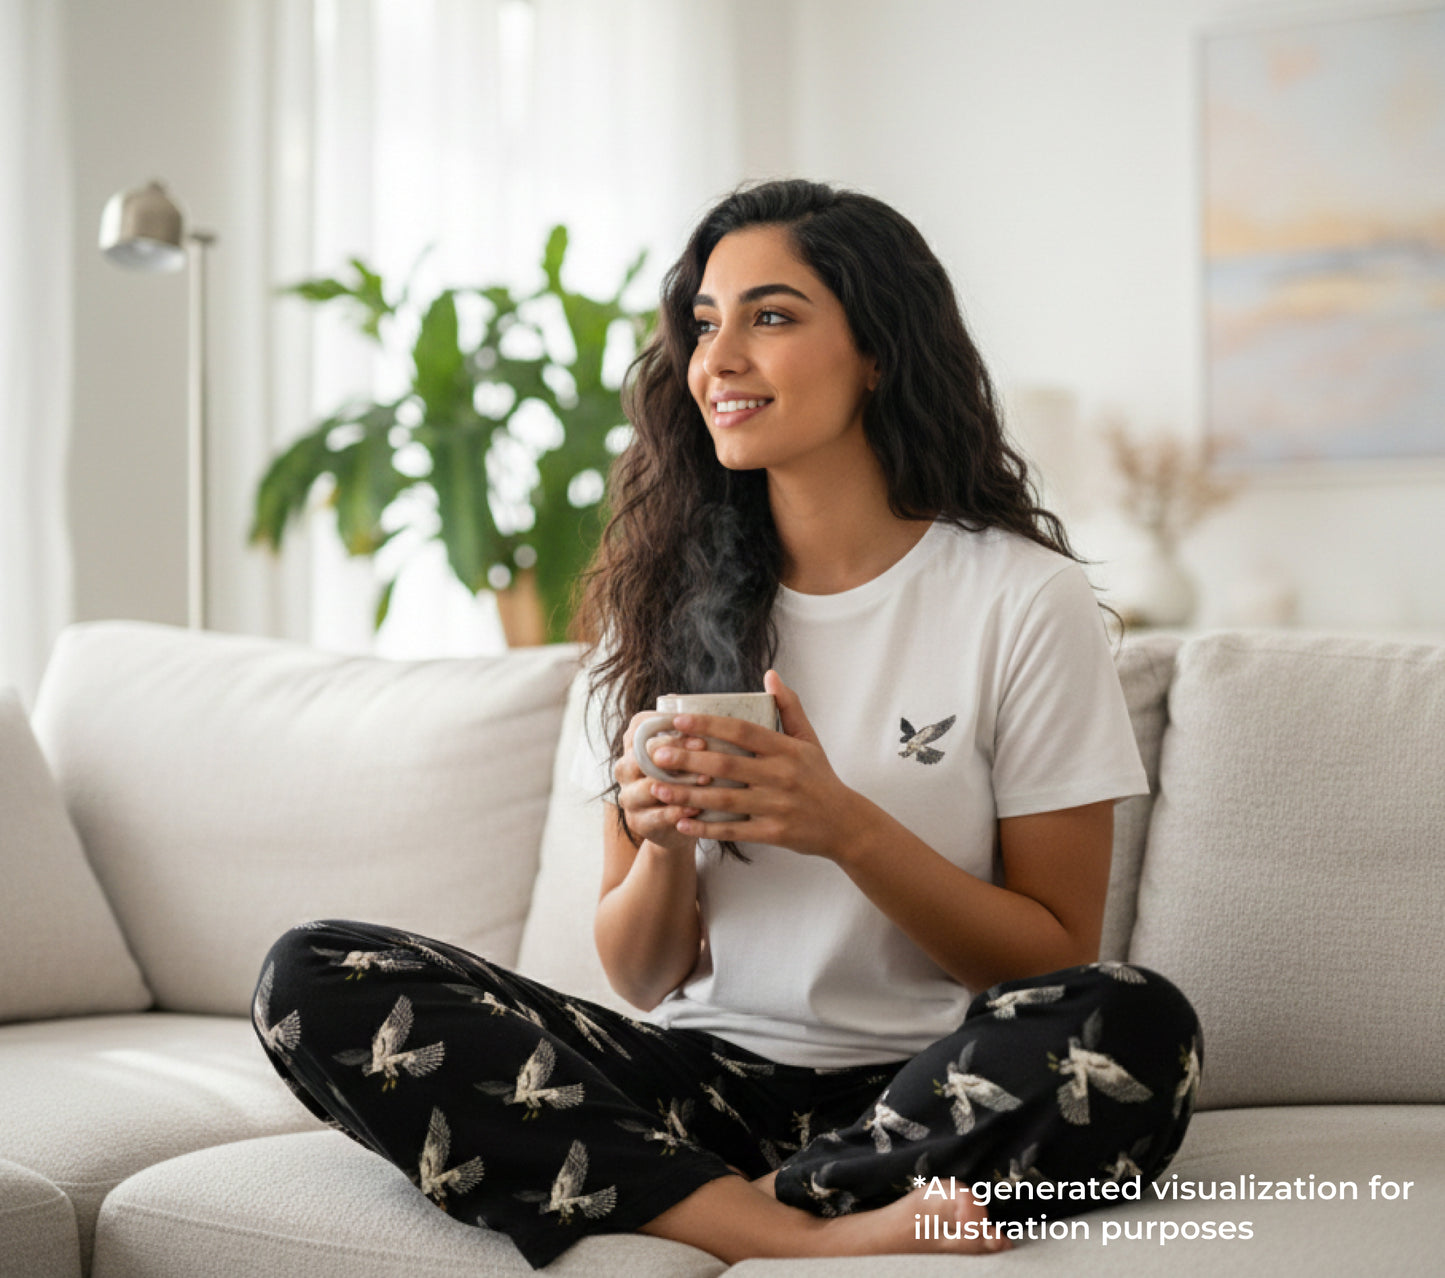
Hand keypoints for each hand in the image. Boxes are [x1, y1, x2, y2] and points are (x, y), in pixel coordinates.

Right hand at [613, 711, 713, 856]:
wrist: (680, 824)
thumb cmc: (686, 778)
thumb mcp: (685, 752)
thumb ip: (685, 730)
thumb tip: (687, 700)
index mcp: (633, 745)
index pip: (641, 726)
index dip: (667, 723)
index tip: (696, 725)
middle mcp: (625, 768)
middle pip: (642, 754)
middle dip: (675, 750)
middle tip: (705, 747)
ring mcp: (628, 796)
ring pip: (647, 787)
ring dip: (679, 782)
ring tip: (706, 779)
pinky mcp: (637, 821)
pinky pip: (655, 816)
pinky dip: (677, 811)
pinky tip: (697, 807)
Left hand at [651, 670, 862, 858]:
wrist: (846, 824)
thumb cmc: (821, 778)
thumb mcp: (810, 739)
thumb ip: (789, 706)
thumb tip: (770, 675)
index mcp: (787, 749)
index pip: (742, 731)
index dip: (709, 725)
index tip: (678, 721)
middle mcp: (780, 776)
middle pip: (726, 765)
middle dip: (688, 759)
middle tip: (657, 754)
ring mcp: (776, 806)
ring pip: (724, 799)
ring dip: (689, 795)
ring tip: (659, 789)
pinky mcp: (773, 833)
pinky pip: (733, 830)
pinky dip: (706, 827)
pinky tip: (682, 822)